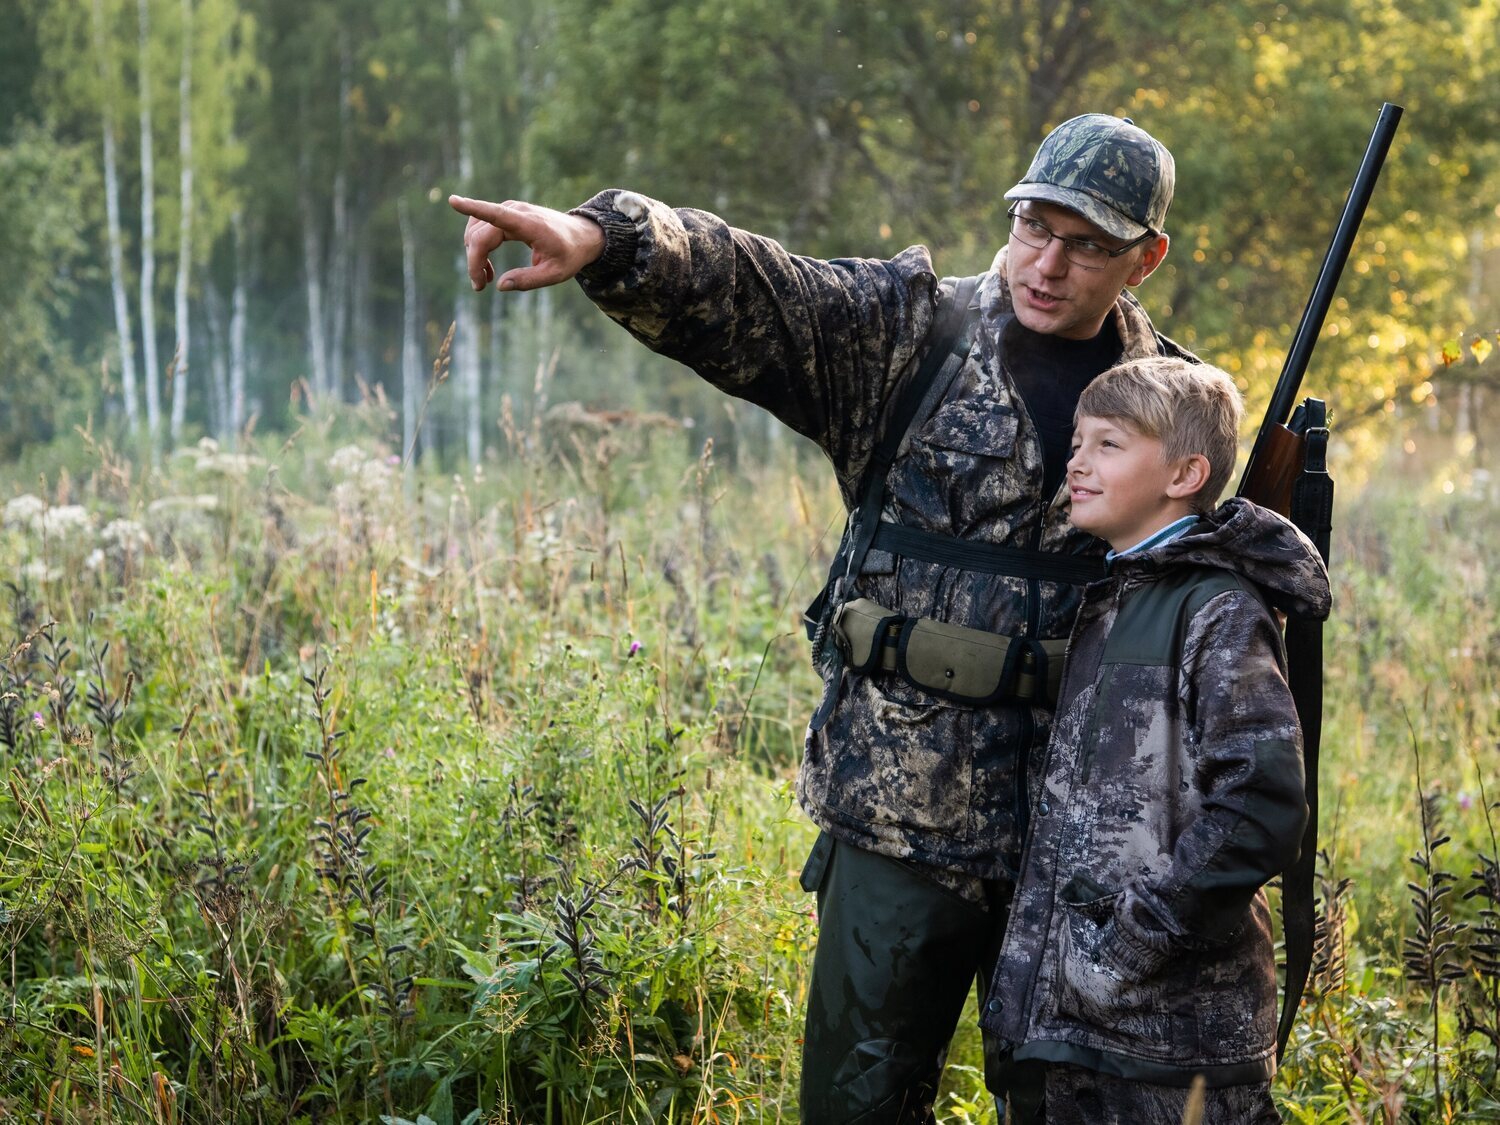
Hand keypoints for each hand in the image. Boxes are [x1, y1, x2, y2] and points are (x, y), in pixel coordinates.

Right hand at [448, 195, 605, 292]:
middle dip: (474, 261)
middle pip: (480, 234)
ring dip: (474, 254)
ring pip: (476, 231)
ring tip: (485, 278)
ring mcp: (510, 210)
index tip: (453, 201)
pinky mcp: (507, 214)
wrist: (581, 236)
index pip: (496, 214)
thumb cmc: (570, 255)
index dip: (473, 208)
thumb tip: (500, 285)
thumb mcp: (555, 274)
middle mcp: (516, 212)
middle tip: (479, 287)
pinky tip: (486, 267)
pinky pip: (482, 228)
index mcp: (529, 224)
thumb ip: (528, 280)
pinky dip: (479, 247)